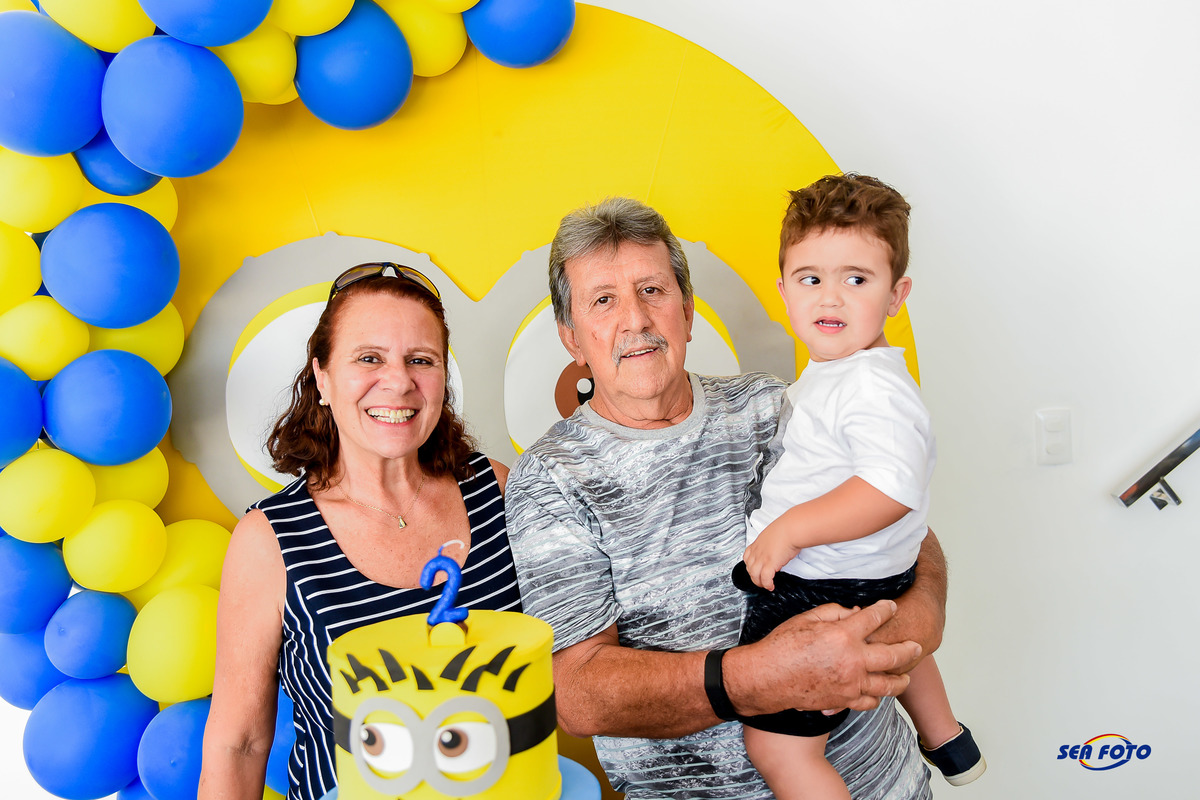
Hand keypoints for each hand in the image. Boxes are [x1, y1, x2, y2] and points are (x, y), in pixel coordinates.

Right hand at [725, 599, 921, 716]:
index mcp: (843, 635)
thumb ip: (835, 612)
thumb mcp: (807, 618)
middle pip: (893, 655)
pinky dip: (876, 697)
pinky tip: (878, 692)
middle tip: (917, 646)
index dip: (886, 610)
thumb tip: (856, 613)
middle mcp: (852, 661)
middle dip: (908, 649)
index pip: (875, 618)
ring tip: (905, 676)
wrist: (767, 678)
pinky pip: (869, 701)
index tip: (891, 607)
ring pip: (887, 684)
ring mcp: (850, 684)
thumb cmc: (782, 645)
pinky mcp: (844, 700)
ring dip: (900, 679)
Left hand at [742, 521, 798, 590]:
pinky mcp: (770, 563)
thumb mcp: (773, 534)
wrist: (792, 529)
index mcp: (757, 544)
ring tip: (765, 586)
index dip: (750, 565)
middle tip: (760, 581)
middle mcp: (757, 551)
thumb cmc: (787, 529)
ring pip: (754, 575)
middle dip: (754, 576)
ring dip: (759, 583)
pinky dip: (767, 584)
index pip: (746, 557)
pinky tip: (771, 586)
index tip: (754, 569)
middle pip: (749, 568)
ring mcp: (762, 558)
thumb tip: (775, 549)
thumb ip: (770, 543)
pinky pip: (765, 578)